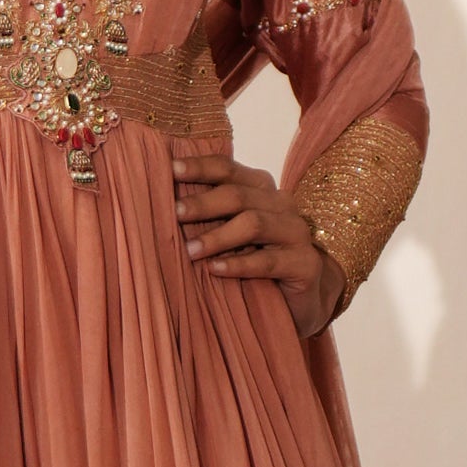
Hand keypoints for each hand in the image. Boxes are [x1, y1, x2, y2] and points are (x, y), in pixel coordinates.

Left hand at [173, 151, 344, 338]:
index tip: (172, 169)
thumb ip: (209, 217)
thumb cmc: (255, 261)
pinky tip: (215, 269)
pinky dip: (239, 264)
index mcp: (261, 189)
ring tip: (190, 250)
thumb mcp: (231, 235)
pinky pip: (268, 262)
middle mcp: (281, 205)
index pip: (228, 169)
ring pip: (254, 224)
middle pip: (239, 195)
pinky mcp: (305, 264)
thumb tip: (162, 205)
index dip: (200, 167)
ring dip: (217, 237)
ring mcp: (297, 233)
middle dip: (203, 203)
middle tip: (175, 213)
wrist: (301, 299)